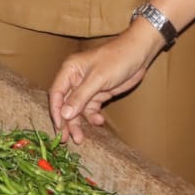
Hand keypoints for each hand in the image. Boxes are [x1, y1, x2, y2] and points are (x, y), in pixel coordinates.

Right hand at [47, 21, 161, 144]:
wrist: (138, 54)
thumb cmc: (116, 60)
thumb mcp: (98, 78)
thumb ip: (80, 97)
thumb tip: (64, 114)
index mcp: (70, 70)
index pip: (56, 93)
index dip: (56, 111)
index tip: (58, 127)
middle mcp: (75, 79)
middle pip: (65, 104)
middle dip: (66, 121)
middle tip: (67, 139)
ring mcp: (87, 88)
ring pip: (77, 110)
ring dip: (79, 123)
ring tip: (80, 138)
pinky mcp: (98, 94)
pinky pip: (90, 109)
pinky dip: (93, 117)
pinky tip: (99, 120)